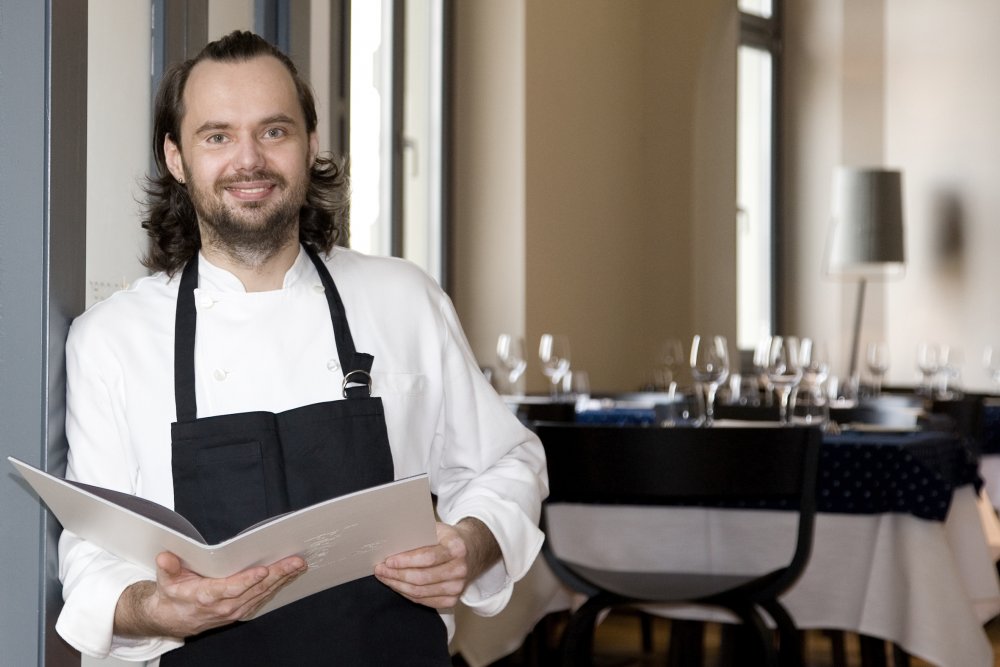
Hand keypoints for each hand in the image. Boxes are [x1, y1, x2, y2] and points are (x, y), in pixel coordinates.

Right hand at [115, 551, 306, 638]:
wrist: (174, 619)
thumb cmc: (174, 595)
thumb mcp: (166, 580)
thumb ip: (168, 568)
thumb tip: (165, 557)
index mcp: (207, 596)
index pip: (231, 588)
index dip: (248, 580)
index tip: (264, 569)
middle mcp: (224, 606)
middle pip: (255, 590)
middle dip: (278, 574)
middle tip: (296, 562)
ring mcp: (235, 611)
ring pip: (263, 594)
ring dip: (283, 579)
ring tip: (299, 565)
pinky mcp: (242, 611)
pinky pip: (263, 598)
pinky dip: (278, 587)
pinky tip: (290, 575)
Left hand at [373, 518, 500, 608]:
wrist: (472, 551)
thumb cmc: (448, 538)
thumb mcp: (438, 529)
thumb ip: (419, 533)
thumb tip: (391, 540)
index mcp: (456, 548)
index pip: (427, 558)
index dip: (405, 561)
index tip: (388, 560)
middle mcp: (460, 569)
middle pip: (422, 578)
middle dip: (396, 575)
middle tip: (380, 569)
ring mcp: (458, 587)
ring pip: (420, 592)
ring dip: (398, 586)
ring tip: (384, 577)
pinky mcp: (453, 600)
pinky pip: (424, 601)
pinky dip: (407, 594)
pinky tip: (397, 586)